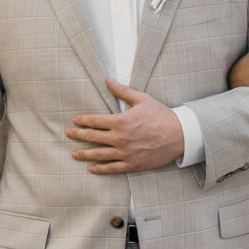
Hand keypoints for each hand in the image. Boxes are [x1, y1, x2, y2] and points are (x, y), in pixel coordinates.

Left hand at [70, 81, 185, 173]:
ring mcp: (125, 153)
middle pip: (92, 137)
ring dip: (84, 154)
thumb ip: (122, 91)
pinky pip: (112, 168)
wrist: (179, 135)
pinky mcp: (132, 164)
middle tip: (69, 134)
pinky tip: (92, 168)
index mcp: (120, 121)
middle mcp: (120, 138)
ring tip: (75, 154)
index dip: (82, 120)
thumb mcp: (142, 99)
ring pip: (99, 154)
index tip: (75, 120)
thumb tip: (108, 80)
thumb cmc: (161, 116)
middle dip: (78, 135)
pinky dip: (100, 169)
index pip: (94, 121)